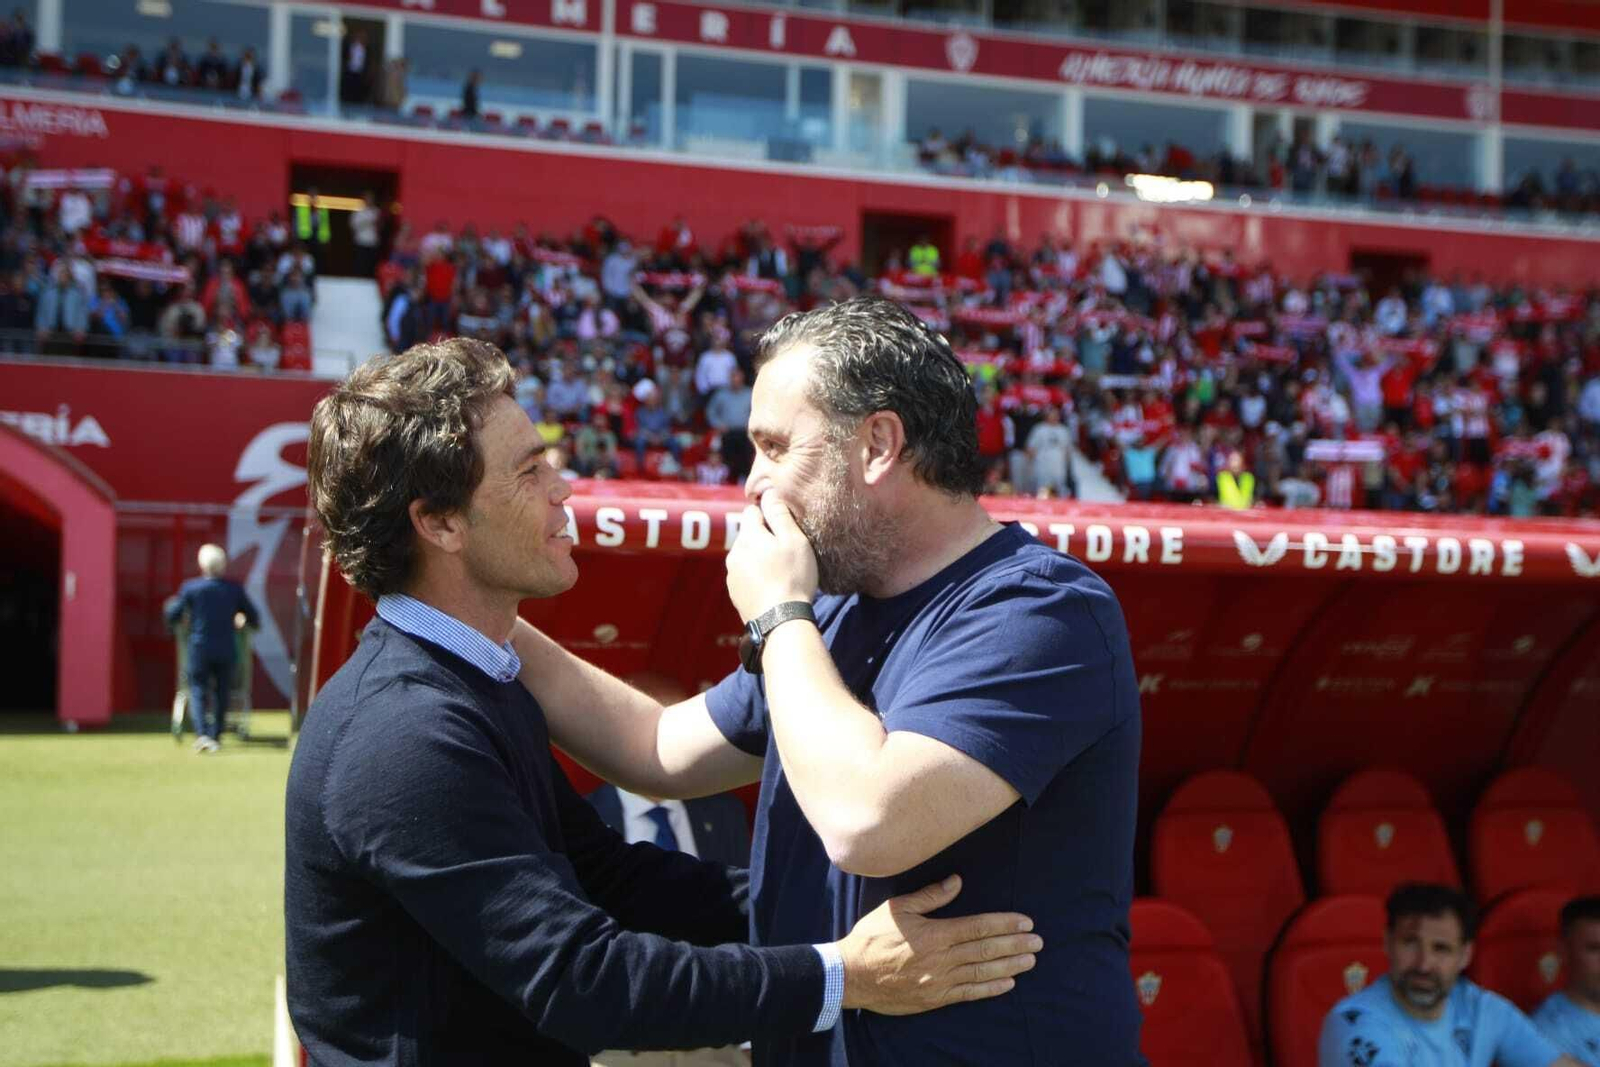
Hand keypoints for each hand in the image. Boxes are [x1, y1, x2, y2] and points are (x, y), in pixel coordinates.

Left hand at [725, 490, 817, 621]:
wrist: (780, 620)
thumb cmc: (792, 577)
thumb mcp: (794, 540)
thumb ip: (779, 514)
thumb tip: (768, 492)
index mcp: (748, 535)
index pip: (751, 511)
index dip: (769, 515)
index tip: (784, 527)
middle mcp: (734, 552)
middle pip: (748, 534)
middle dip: (764, 538)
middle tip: (786, 552)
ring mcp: (731, 574)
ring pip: (746, 555)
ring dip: (759, 558)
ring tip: (780, 572)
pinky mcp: (734, 593)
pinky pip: (745, 575)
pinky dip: (756, 576)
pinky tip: (772, 586)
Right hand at [834, 875, 1039, 1014]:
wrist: (852, 975)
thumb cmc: (872, 937)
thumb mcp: (898, 908)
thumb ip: (930, 896)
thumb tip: (957, 881)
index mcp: (934, 933)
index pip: (978, 927)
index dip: (1004, 924)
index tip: (1025, 922)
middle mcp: (941, 958)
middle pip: (986, 950)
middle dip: (1015, 944)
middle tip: (1038, 941)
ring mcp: (939, 981)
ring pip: (982, 972)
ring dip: (1010, 965)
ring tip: (1030, 960)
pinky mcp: (935, 998)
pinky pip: (969, 993)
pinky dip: (990, 988)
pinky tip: (1008, 983)